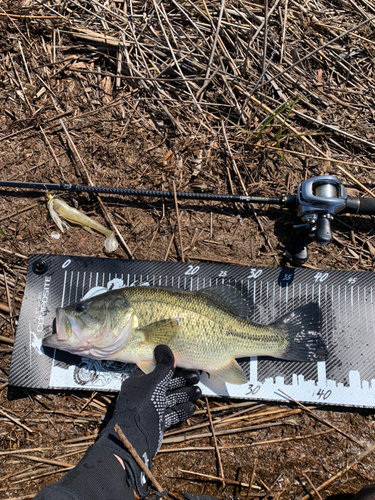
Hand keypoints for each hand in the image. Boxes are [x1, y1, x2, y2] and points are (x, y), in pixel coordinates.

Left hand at [97, 345, 200, 495]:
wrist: (135, 438)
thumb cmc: (142, 405)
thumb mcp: (154, 382)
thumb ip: (163, 366)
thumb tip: (164, 347)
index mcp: (139, 381)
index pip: (158, 370)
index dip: (172, 367)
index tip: (186, 365)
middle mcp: (144, 394)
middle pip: (166, 385)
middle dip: (182, 382)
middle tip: (197, 379)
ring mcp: (150, 409)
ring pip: (170, 399)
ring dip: (184, 395)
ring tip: (198, 393)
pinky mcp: (156, 422)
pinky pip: (170, 414)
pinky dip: (181, 410)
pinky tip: (192, 408)